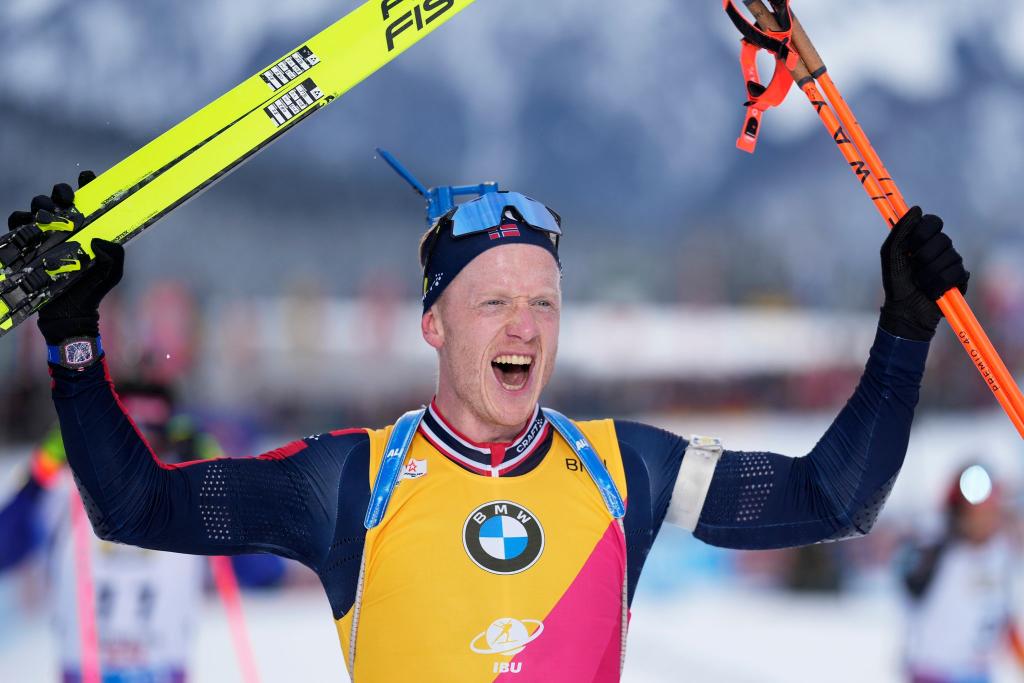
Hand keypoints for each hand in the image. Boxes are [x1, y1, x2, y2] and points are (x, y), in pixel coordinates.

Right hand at [8, 172, 125, 344]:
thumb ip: (115, 255)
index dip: (86, 183)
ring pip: (38, 205)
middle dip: (61, 191)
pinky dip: (21, 220)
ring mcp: (46, 233)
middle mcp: (66, 226)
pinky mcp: (29, 244)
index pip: (87, 199)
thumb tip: (100, 239)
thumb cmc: (93, 289)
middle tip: (68, 200)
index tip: (88, 176)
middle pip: (58, 195)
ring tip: (51, 215)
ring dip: (43, 204)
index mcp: (88, 227)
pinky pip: (18, 224)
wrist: (70, 311)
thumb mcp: (112, 272)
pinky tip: (31, 225)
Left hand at [879, 206, 968, 341]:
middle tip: (913, 267)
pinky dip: (937, 285)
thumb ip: (900, 230)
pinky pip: (955, 274)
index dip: (923, 231)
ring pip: (949, 257)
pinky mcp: (961, 279)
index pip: (933, 221)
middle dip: (922, 256)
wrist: (904, 309)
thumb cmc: (896, 281)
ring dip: (927, 274)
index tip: (911, 244)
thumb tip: (916, 208)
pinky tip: (931, 291)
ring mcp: (952, 262)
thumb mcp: (890, 254)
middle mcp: (940, 248)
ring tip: (920, 283)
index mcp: (924, 239)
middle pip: (943, 239)